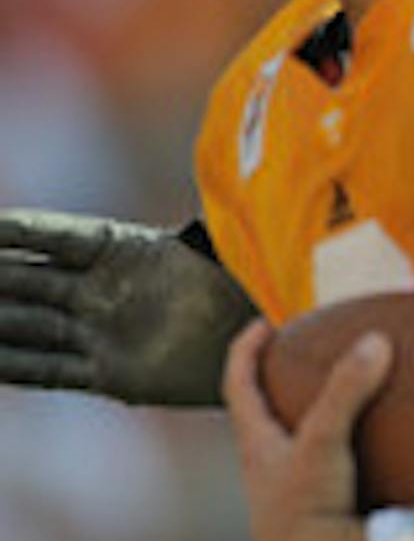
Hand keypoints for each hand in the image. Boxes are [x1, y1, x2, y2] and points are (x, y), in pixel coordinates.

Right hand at [0, 209, 258, 405]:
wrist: (262, 339)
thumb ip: (190, 217)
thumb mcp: (214, 242)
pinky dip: (14, 366)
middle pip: (27, 282)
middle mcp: (101, 290)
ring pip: (28, 327)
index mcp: (120, 250)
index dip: (18, 231)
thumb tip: (204, 165)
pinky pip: (49, 370)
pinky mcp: (111, 375)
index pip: (53, 236)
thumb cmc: (242, 283)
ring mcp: (102, 332)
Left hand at [221, 319, 392, 540]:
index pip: (238, 385)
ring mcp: (286, 505)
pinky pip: (322, 487)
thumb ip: (349, 390)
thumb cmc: (309, 509)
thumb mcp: (326, 442)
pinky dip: (339, 470)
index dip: (246, 350)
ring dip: (304, 434)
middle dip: (273, 391)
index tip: (264, 325)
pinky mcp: (314, 529)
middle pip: (258, 421)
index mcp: (256, 448)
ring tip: (339, 416)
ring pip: (288, 458)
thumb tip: (375, 340)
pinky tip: (374, 473)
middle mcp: (263, 475)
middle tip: (298, 365)